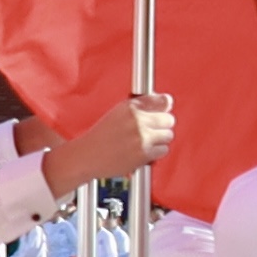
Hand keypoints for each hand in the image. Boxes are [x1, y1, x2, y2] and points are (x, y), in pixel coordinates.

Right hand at [39, 93, 173, 196]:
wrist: (87, 156)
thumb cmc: (100, 137)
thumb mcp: (117, 113)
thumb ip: (140, 107)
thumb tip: (166, 104)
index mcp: (130, 107)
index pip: (163, 101)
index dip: (165, 106)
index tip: (164, 109)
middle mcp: (137, 120)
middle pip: (169, 119)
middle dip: (162, 125)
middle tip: (152, 130)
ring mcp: (142, 137)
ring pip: (168, 136)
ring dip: (159, 140)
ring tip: (145, 142)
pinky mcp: (144, 153)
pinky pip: (163, 150)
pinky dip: (155, 153)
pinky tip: (142, 151)